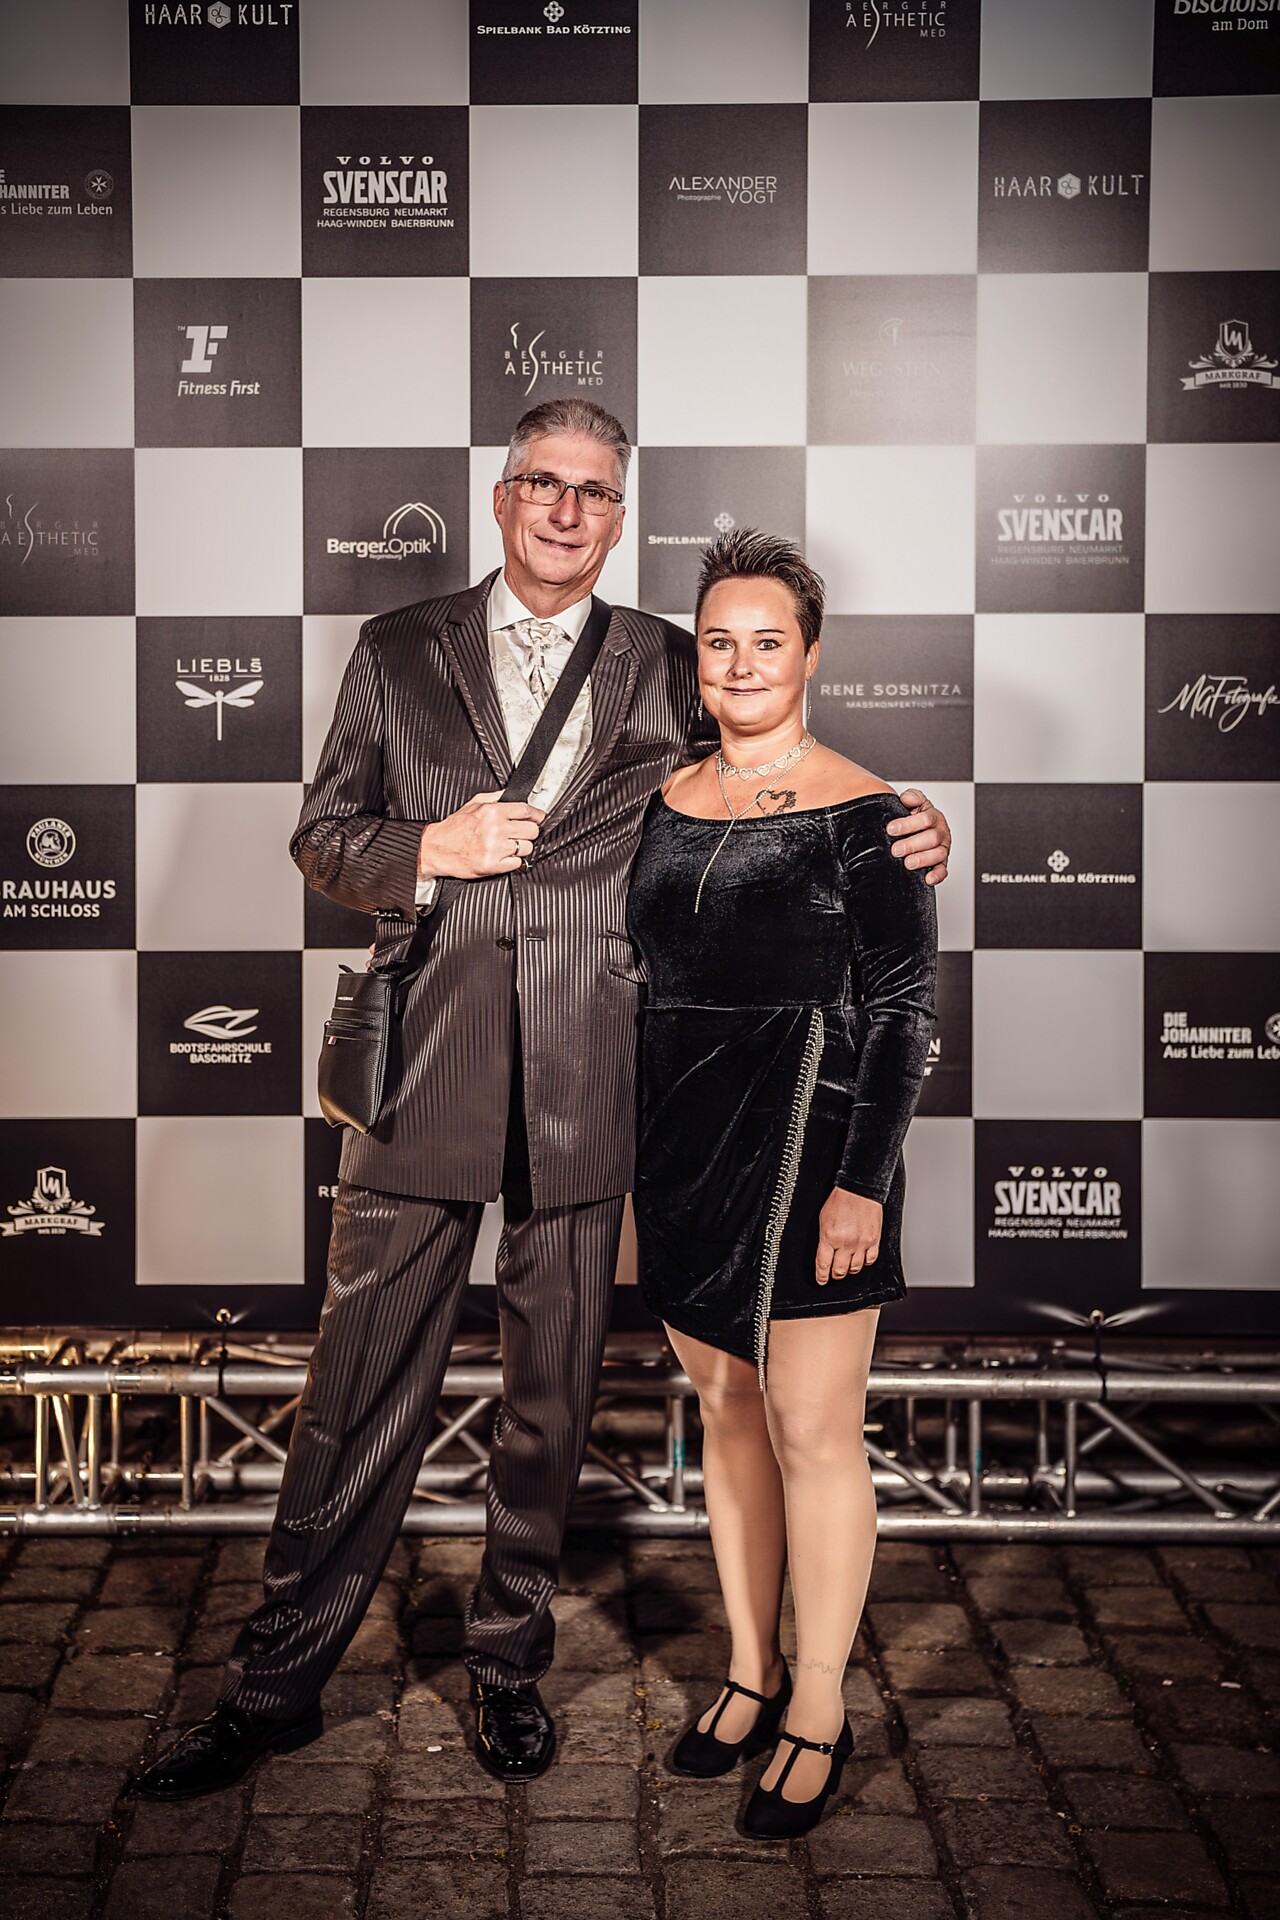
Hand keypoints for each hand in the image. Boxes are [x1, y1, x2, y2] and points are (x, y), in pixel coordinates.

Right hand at [417, 792, 545, 880]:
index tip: (540, 818)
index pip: (526, 811)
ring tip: (509, 846)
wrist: (437, 849)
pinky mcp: (493, 865)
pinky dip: (514, 861)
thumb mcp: (473, 804)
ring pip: (527, 848)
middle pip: (532, 830)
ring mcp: (495, 848)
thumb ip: (494, 798)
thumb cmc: (454, 829)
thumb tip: (511, 796)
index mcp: (492, 812)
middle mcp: (495, 829)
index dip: (537, 815)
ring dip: (522, 848)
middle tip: (521, 834)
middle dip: (529, 832)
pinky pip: (517, 863)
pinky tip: (504, 856)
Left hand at [816, 1187, 882, 1285]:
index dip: (822, 1276)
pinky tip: (861, 1260)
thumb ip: (824, 1239)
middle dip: (835, 1275)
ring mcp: (861, 1243)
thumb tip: (824, 1254)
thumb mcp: (823, 1219)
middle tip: (834, 1274)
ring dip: (850, 1270)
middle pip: (840, 1270)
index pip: (823, 1264)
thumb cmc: (840, 1200)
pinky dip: (865, 1263)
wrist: (859, 1190)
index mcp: (829, 1236)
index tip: (822, 1280)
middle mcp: (846, 1242)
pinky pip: (871, 1260)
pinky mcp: (874, 1240)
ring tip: (847, 1267)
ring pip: (856, 1268)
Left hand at [887, 786, 950, 885]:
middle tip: (896, 849)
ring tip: (908, 863)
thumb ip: (912, 797)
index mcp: (934, 817)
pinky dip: (937, 875)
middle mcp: (941, 833)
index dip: (909, 824)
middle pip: (932, 838)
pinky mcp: (941, 864)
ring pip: (938, 854)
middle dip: (913, 844)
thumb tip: (906, 798)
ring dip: (923, 859)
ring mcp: (942, 849)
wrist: (916, 830)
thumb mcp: (914, 804)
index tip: (892, 829)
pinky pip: (943, 870)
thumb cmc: (914, 818)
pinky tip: (927, 878)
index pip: (926, 819)